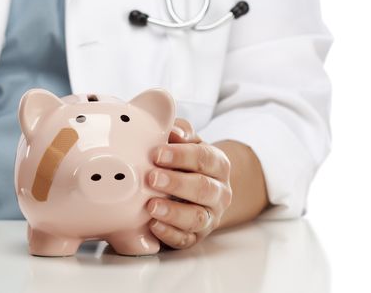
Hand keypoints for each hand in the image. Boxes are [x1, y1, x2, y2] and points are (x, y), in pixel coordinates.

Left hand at [146, 118, 232, 248]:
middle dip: (177, 183)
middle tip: (152, 178)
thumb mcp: (185, 142)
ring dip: (173, 212)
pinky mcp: (195, 237)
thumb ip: (180, 131)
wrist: (195, 190)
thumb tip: (171, 129)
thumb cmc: (185, 161)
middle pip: (204, 189)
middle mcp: (219, 192)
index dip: (181, 156)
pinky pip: (185, 239)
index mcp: (218, 165)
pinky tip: (153, 226)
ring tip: (151, 206)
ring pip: (197, 218)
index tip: (157, 154)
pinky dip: (169, 234)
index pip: (205, 158)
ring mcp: (209, 217)